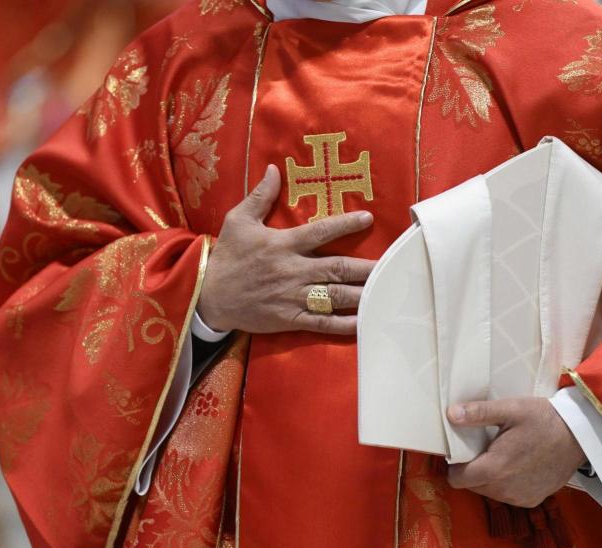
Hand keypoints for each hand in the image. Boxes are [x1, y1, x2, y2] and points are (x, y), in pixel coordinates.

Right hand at [197, 164, 375, 334]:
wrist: (208, 296)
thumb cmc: (226, 257)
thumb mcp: (238, 221)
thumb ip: (260, 196)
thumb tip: (274, 169)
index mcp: (283, 245)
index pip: (320, 232)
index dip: (346, 225)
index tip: (368, 219)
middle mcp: (292, 271)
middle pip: (337, 268)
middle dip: (366, 268)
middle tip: (393, 266)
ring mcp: (293, 297)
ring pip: (334, 296)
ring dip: (362, 295)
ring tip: (386, 292)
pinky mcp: (290, 318)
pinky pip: (322, 322)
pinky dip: (343, 324)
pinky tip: (363, 323)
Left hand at [446, 398, 585, 507]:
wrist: (581, 436)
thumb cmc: (544, 419)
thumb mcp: (511, 409)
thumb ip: (479, 413)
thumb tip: (450, 414)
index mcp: (495, 469)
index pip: (457, 480)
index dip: (455, 466)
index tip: (462, 451)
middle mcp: (504, 490)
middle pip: (472, 485)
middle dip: (473, 469)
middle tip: (485, 448)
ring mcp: (520, 498)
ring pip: (489, 492)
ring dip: (489, 477)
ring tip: (502, 454)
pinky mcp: (533, 500)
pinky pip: (507, 495)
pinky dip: (506, 484)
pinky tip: (517, 465)